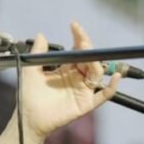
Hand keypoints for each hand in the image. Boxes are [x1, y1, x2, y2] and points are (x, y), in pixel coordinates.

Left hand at [18, 22, 120, 143]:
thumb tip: (41, 35)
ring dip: (96, 62)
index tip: (75, 26)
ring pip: (96, 73)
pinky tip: (115, 77)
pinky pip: (104, 95)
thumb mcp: (32, 70)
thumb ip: (38, 53)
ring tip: (89, 53)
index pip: (78, 51)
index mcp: (66, 69)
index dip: (79, 38)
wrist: (28, 117)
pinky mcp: (86, 103)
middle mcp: (77, 78)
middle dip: (87, 47)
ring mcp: (82, 90)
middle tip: (82, 39)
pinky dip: (112, 86)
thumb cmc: (29, 96)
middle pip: (90, 59)